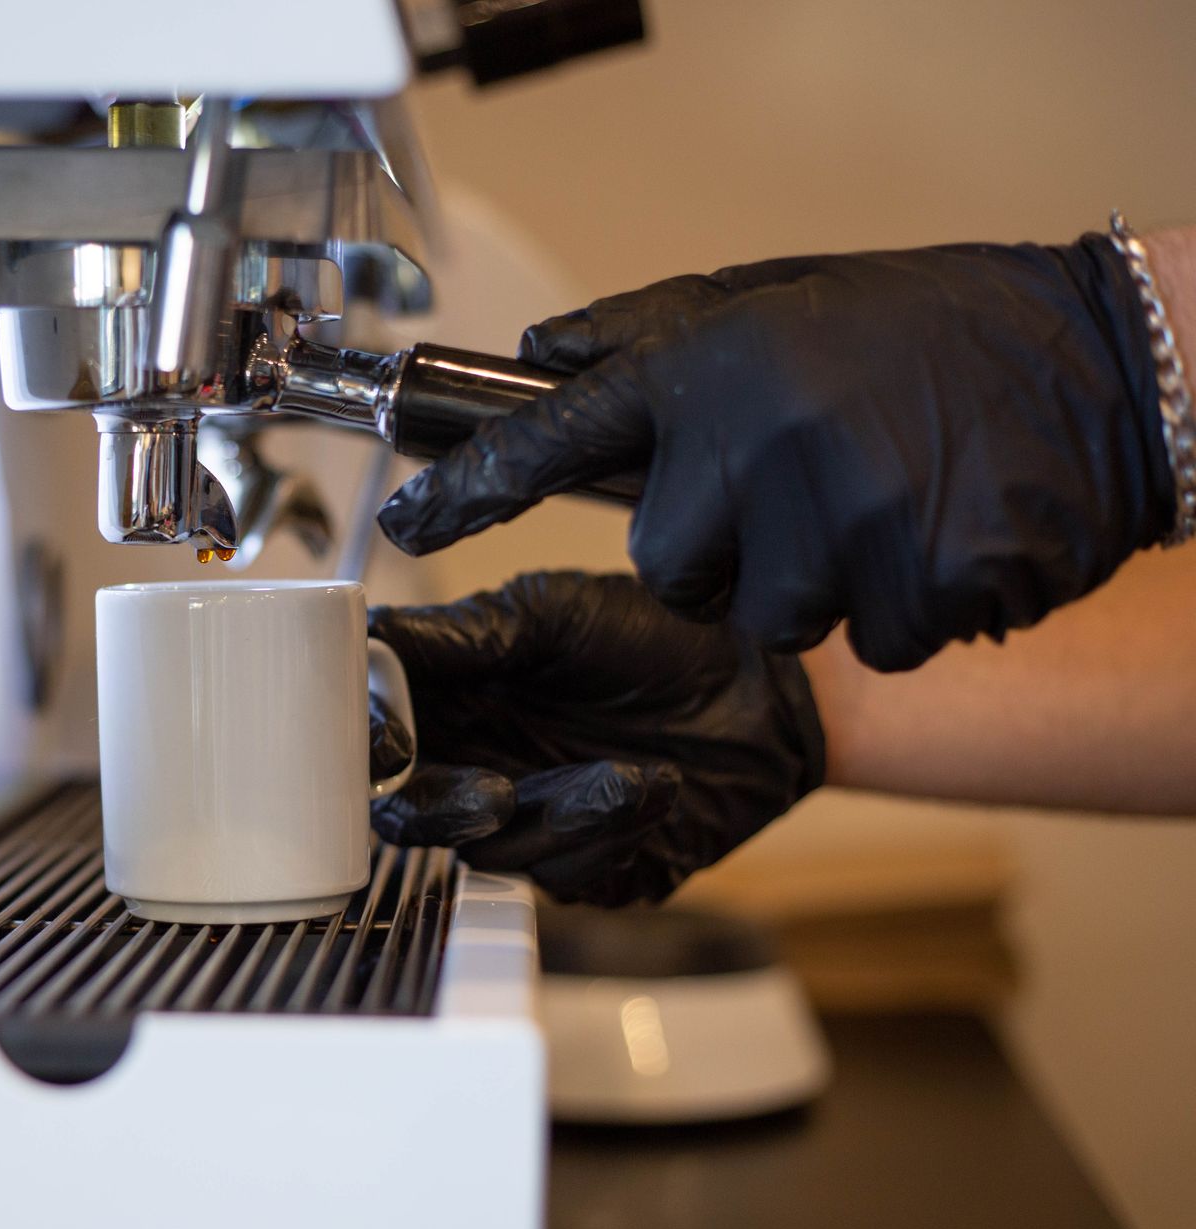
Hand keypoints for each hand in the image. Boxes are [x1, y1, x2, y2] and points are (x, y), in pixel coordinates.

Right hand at [367, 572, 824, 905]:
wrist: (769, 686)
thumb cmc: (662, 635)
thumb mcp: (556, 612)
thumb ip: (465, 634)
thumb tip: (376, 636)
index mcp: (452, 695)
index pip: (378, 734)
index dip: (369, 746)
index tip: (390, 744)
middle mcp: (476, 760)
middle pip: (412, 813)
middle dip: (445, 811)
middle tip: (495, 794)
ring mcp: (530, 819)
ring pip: (492, 852)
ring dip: (557, 820)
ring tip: (624, 777)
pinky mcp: (587, 867)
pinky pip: (567, 878)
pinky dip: (608, 839)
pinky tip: (655, 791)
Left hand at [378, 235, 1173, 670]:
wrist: (1110, 362)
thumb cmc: (937, 326)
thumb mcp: (782, 298)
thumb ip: (655, 331)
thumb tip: (543, 348)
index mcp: (714, 368)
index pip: (558, 439)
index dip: (473, 488)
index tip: (407, 515)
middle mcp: (759, 445)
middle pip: (674, 571)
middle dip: (726, 553)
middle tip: (804, 488)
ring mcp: (839, 522)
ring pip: (773, 619)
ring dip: (820, 585)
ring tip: (886, 501)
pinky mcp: (916, 590)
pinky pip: (870, 641)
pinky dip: (902, 608)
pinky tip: (942, 534)